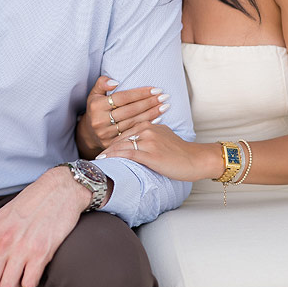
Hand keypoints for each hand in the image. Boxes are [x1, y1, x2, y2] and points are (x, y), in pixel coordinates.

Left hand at [0, 166, 94, 286]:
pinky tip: (35, 270)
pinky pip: (29, 284)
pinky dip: (32, 282)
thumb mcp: (1, 217)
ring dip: (16, 286)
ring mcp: (21, 248)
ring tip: (22, 274)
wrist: (59, 190)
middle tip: (8, 279)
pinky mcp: (41, 253)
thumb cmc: (30, 204)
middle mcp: (2, 241)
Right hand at [76, 74, 168, 156]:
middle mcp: (101, 121)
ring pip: (133, 122)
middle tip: (164, 97)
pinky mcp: (113, 144)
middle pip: (130, 110)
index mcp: (97, 106)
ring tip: (164, 106)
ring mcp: (107, 134)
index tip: (155, 89)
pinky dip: (146, 126)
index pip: (122, 98)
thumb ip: (101, 84)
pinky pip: (133, 133)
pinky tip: (158, 120)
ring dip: (151, 114)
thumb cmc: (96, 109)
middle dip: (149, 102)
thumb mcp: (94, 94)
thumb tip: (114, 81)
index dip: (139, 93)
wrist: (88, 133)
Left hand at [97, 124, 220, 182]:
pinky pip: (127, 154)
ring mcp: (148, 141)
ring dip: (107, 153)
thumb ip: (151, 135)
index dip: (113, 139)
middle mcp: (147, 129)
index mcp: (150, 124)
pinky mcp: (150, 153)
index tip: (102, 145)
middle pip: (121, 137)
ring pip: (121, 145)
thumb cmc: (180, 152)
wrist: (195, 159)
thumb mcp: (165, 137)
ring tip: (95, 161)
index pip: (126, 130)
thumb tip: (140, 140)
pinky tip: (105, 161)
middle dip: (107, 146)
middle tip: (93, 154)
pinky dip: (114, 157)